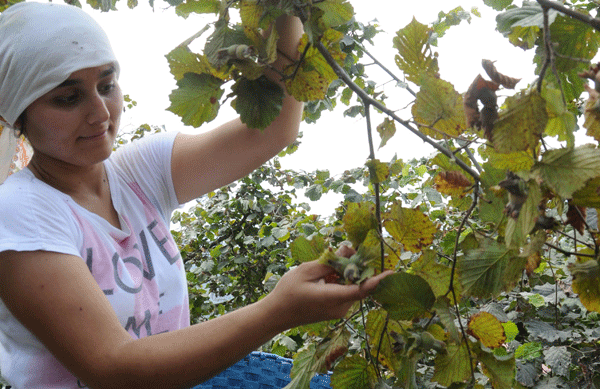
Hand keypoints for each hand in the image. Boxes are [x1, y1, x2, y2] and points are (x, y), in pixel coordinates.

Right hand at [264, 260, 392, 329]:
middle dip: (357, 267)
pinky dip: (342, 280)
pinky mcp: (335, 310)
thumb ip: (329, 262)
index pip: (361, 290)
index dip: (377, 280)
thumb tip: (348, 251)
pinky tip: (327, 273)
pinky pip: (345, 292)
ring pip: (352, 287)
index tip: (392, 272)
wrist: (276, 314)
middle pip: (358, 285)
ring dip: (347, 273)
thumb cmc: (288, 291)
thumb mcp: (307, 270)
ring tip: (332, 261)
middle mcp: (340, 307)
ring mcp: (338, 311)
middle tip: (348, 250)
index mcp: (333, 298)